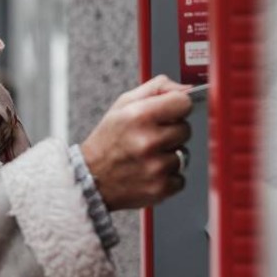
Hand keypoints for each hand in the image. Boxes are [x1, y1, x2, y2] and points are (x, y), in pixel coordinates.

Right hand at [80, 75, 193, 210]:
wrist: (91, 177)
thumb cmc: (108, 140)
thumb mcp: (123, 104)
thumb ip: (156, 89)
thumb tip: (185, 88)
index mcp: (139, 116)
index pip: (183, 102)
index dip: (177, 106)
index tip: (171, 112)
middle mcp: (148, 141)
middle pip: (185, 129)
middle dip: (172, 131)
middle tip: (151, 136)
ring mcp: (155, 167)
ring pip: (183, 154)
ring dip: (169, 155)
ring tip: (148, 155)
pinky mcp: (160, 188)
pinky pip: (180, 177)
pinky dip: (168, 176)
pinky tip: (150, 171)